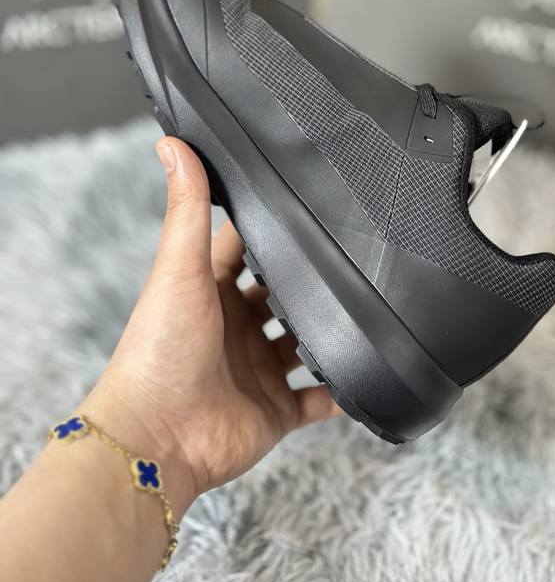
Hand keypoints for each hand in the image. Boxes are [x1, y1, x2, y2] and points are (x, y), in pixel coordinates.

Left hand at [83, 138, 340, 515]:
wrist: (157, 438)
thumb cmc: (158, 350)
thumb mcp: (179, 269)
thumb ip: (187, 208)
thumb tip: (171, 142)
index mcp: (211, 291)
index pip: (245, 249)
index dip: (269, 230)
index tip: (304, 206)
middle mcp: (236, 328)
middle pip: (281, 295)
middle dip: (308, 280)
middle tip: (350, 255)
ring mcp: (259, 370)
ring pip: (305, 344)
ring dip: (329, 330)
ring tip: (367, 305)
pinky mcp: (278, 411)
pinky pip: (321, 398)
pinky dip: (344, 389)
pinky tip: (371, 370)